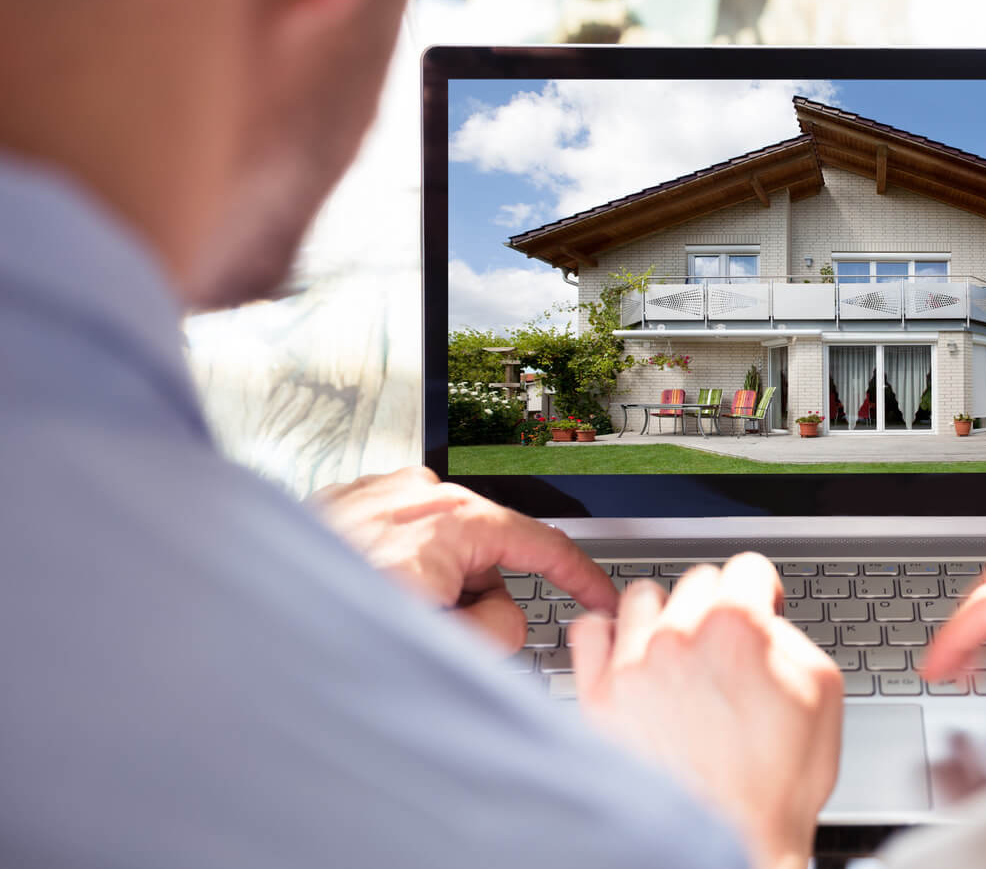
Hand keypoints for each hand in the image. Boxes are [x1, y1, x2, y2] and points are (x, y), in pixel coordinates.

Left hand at [311, 467, 617, 652]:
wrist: (236, 624)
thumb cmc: (327, 632)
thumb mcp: (443, 644)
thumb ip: (497, 628)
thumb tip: (502, 617)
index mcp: (448, 518)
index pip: (541, 543)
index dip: (581, 576)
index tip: (600, 596)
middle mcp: (415, 492)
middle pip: (488, 552)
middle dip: (476, 598)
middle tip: (436, 633)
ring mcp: (377, 492)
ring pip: (443, 549)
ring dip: (432, 589)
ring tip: (386, 616)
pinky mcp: (346, 503)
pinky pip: (399, 542)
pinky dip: (398, 574)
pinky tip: (369, 599)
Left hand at [569, 554, 842, 868]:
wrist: (724, 842)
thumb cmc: (775, 784)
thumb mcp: (820, 692)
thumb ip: (789, 635)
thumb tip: (764, 616)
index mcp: (736, 629)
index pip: (747, 568)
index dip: (762, 593)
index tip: (759, 612)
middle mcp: (677, 637)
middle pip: (696, 582)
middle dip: (714, 610)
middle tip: (723, 651)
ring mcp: (631, 665)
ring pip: (641, 598)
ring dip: (661, 619)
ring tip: (675, 656)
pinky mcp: (596, 697)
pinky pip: (588, 632)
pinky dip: (607, 639)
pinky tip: (628, 660)